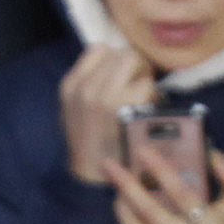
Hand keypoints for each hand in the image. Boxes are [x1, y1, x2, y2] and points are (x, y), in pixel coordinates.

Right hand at [58, 42, 155, 186]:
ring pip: (135, 63)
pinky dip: (152, 95)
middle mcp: (86, 87)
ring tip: (142, 97)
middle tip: (139, 82)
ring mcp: (105, 96)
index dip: (116, 58)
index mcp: (71, 85)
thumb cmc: (87, 142)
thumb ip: (86, 84)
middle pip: (122, 53)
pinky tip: (147, 109)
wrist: (90, 174)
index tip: (122, 74)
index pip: (99, 49)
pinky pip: (146, 85)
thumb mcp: (73, 109)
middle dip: (136, 65)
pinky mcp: (125, 109)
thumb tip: (114, 64)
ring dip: (144, 77)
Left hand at [112, 147, 223, 223]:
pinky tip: (125, 207)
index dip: (160, 170)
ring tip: (116, 186)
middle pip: (151, 211)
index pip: (181, 193)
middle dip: (127, 185)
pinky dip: (127, 223)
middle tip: (110, 165)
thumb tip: (211, 154)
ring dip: (122, 204)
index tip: (142, 150)